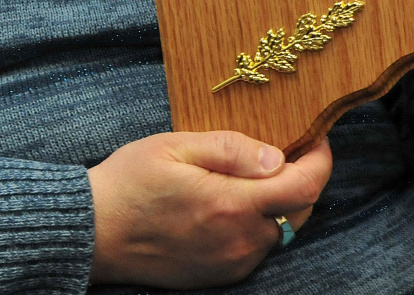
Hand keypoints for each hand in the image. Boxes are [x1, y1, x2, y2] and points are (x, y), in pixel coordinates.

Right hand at [87, 131, 331, 288]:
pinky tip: (233, 200)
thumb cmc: (130, 181)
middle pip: (299, 211)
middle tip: (285, 149)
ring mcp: (230, 263)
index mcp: (231, 205)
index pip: (304, 187)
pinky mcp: (218, 275)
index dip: (320, 160)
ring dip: (279, 202)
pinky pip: (256, 247)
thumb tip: (277, 156)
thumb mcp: (177, 145)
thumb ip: (231, 149)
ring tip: (255, 172)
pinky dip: (258, 222)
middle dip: (302, 179)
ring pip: (279, 231)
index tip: (316, 137)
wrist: (93, 232)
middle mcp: (239, 242)